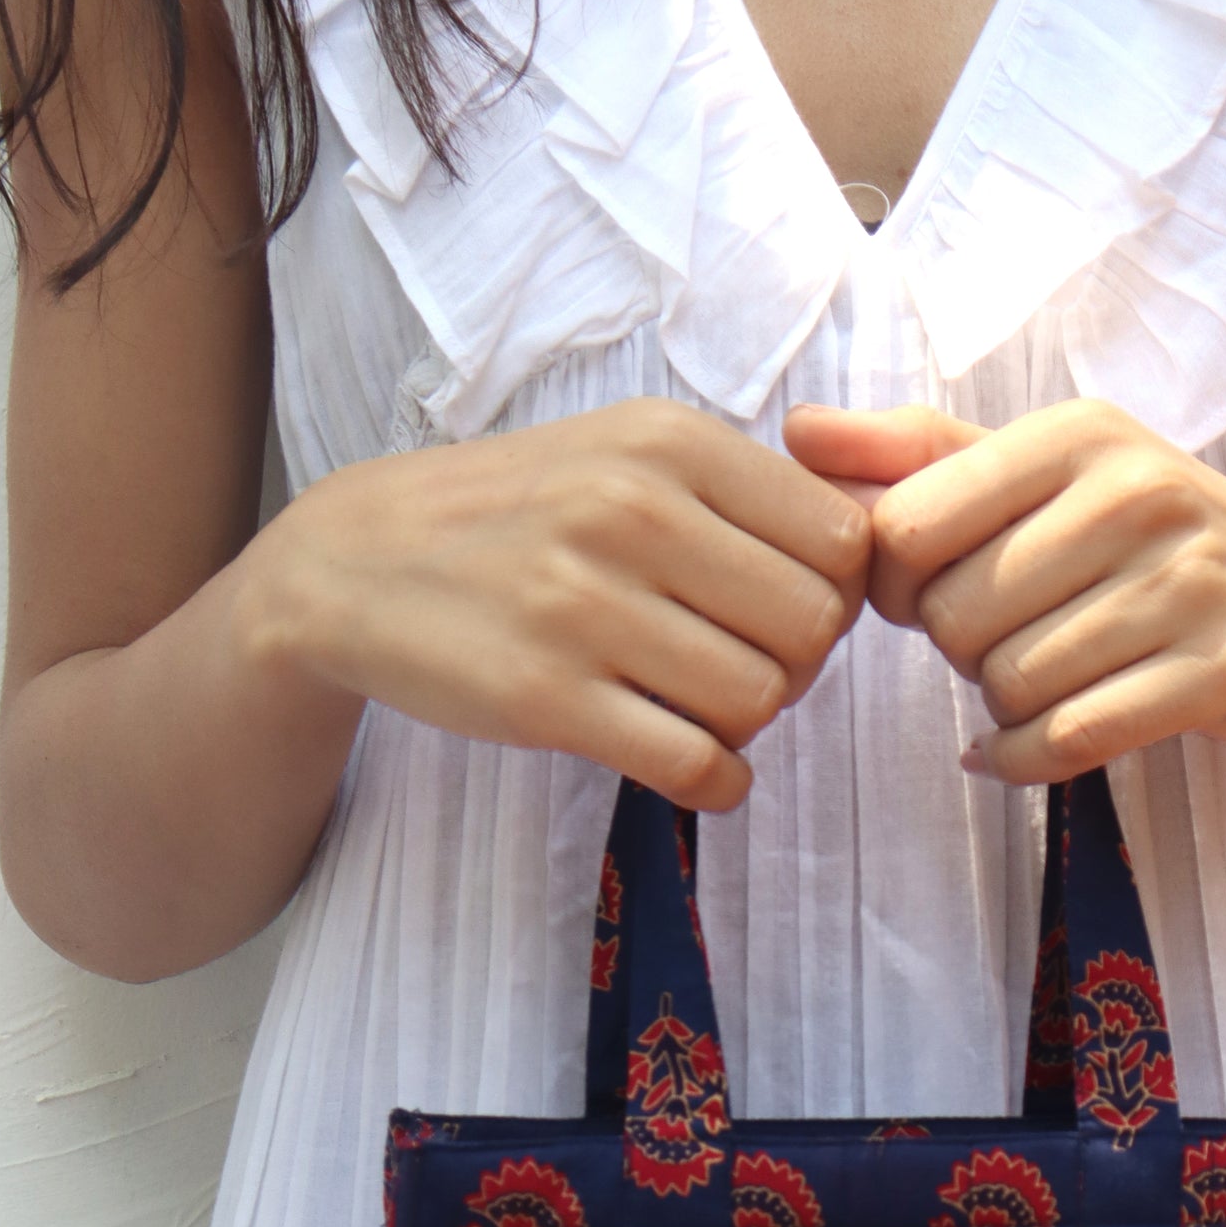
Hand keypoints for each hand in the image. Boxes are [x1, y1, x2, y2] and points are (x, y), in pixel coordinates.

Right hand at [240, 401, 873, 810]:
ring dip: (748, 725)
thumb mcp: (625, 453)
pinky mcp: (549, 699)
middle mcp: (632, 512)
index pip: (839, 541)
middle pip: (812, 629)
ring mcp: (586, 607)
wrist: (357, 564)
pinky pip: (697, 765)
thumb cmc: (519, 513)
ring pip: (760, 700)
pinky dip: (718, 783)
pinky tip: (694, 767)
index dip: (832, 595)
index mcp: (668, 442)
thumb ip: (740, 490)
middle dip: (798, 667)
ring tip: (699, 709)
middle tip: (744, 668)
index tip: (779, 611)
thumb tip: (868, 550)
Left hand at [784, 399, 1225, 783]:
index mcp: (1077, 436)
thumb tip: (796, 434)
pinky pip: (1071, 737)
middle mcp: (1134, 495)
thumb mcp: (1052, 475)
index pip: (908, 527)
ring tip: (1045, 681)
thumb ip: (921, 455)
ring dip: (1005, 706)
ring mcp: (1185, 584)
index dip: (897, 583)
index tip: (935, 590)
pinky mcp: (1219, 670)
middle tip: (1007, 641)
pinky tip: (1021, 750)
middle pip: (952, 616)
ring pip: (1010, 683)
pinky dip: (1026, 760)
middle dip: (958, 651)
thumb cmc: (1157, 542)